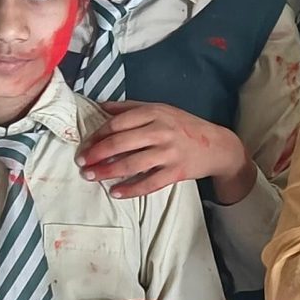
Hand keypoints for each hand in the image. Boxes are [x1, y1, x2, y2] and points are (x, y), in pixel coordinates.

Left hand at [80, 101, 252, 202]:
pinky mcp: (176, 172)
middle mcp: (161, 130)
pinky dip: (130, 189)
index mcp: (155, 112)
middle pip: (120, 143)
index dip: (97, 135)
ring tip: (91, 177)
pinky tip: (116, 193)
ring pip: (131, 164)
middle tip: (81, 162)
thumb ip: (131, 108)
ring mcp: (169, 152)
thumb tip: (102, 106)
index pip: (118, 123)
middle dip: (96, 154)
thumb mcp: (161, 110)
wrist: (217, 146)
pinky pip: (149, 184)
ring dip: (107, 171)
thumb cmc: (184, 126)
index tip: (85, 144)